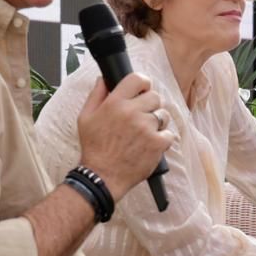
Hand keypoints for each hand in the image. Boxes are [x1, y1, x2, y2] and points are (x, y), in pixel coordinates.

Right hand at [75, 73, 172, 199]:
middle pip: (155, 96)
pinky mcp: (157, 143)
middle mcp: (132, 112)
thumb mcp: (85, 118)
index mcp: (115, 103)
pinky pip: (169, 134)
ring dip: (157, 122)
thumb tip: (103, 79)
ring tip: (144, 133)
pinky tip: (150, 145)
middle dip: (150, 105)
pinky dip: (163, 140)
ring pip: (164, 115)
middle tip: (142, 117)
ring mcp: (146, 128)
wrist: (102, 176)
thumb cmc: (94, 148)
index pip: (138, 79)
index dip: (143, 84)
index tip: (142, 91)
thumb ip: (96, 95)